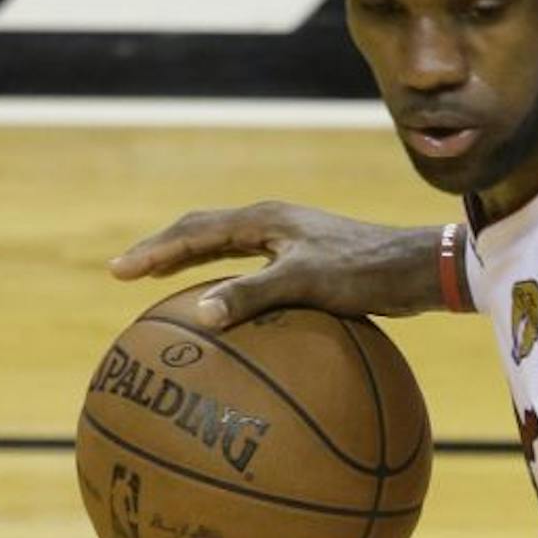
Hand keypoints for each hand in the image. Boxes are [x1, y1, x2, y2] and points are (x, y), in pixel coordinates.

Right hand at [108, 202, 444, 328]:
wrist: (418, 269)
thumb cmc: (366, 271)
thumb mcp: (305, 282)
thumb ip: (252, 295)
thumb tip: (199, 314)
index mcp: (264, 220)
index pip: (194, 231)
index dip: (154, 250)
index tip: (119, 270)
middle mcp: (273, 225)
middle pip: (204, 233)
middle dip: (165, 251)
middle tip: (129, 273)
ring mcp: (291, 243)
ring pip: (229, 250)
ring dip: (195, 265)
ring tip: (167, 286)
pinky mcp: (310, 263)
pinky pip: (256, 273)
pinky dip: (232, 287)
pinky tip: (234, 317)